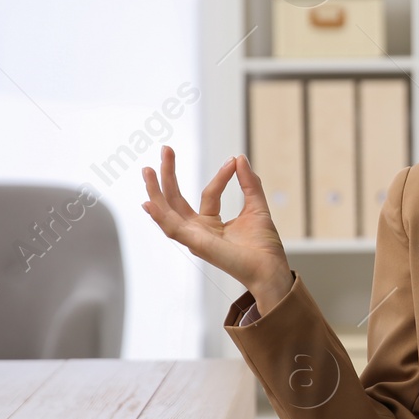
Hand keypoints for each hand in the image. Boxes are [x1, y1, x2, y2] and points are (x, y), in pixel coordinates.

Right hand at [141, 146, 292, 308]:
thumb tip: (239, 157)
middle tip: (166, 149)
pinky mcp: (195, 244)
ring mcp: (194, 238)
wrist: (270, 268)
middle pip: (176, 200)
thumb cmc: (264, 246)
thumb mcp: (256, 206)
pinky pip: (172, 229)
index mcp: (210, 224)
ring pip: (167, 212)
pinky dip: (159, 216)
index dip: (221, 176)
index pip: (208, 194)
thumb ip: (248, 183)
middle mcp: (198, 231)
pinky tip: (148, 202)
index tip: (233, 161)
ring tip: (148, 170)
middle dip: (168, 175)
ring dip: (156, 191)